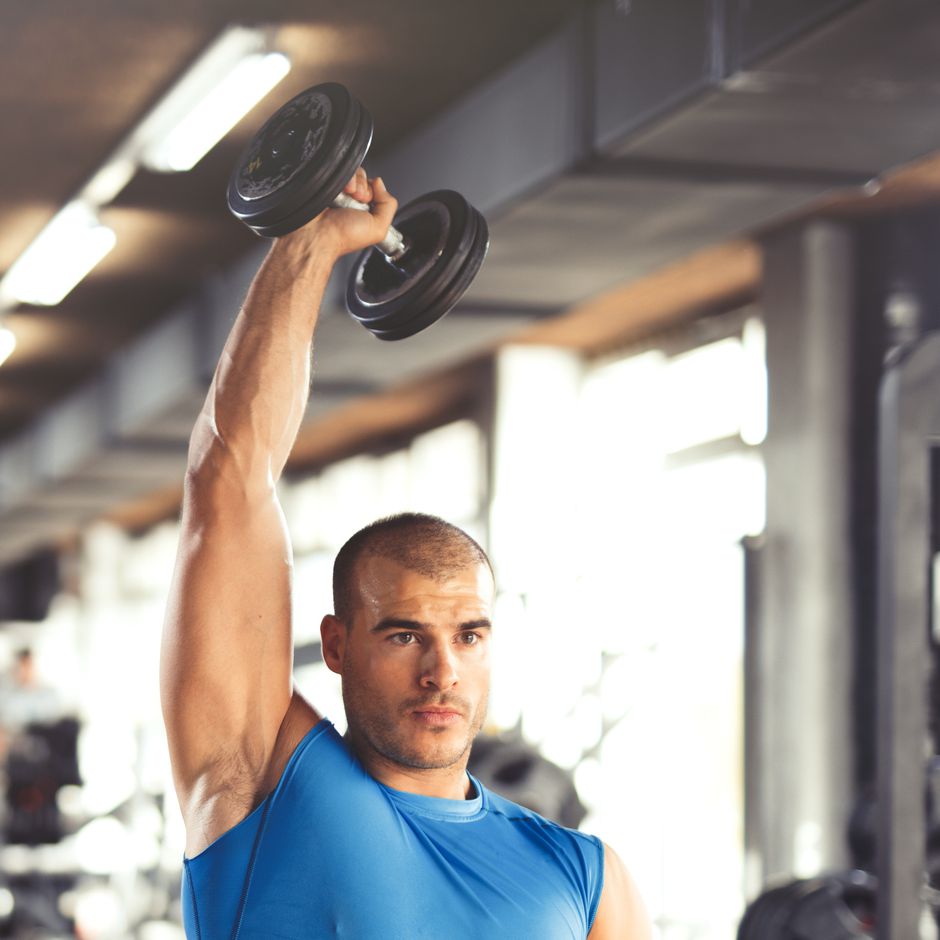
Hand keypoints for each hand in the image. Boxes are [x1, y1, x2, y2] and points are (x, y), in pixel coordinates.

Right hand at [279, 168, 397, 261]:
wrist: (318, 234)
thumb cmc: (343, 236)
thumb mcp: (378, 228)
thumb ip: (389, 206)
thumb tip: (380, 183)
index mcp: (364, 211)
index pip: (376, 189)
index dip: (375, 193)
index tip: (368, 203)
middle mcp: (351, 200)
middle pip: (365, 178)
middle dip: (364, 188)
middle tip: (357, 201)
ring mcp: (339, 191)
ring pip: (354, 173)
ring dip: (354, 183)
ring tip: (347, 195)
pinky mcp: (327, 183)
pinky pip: (340, 169)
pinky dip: (343, 177)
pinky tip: (339, 190)